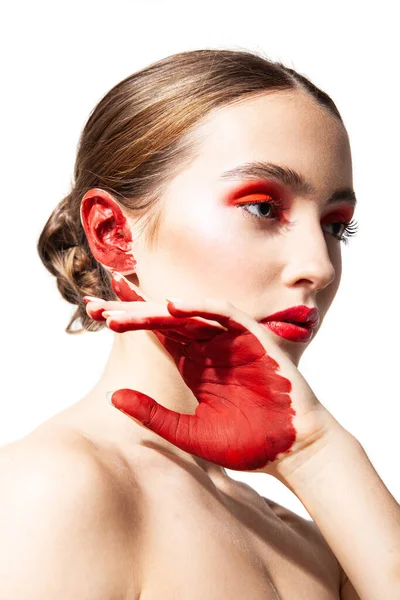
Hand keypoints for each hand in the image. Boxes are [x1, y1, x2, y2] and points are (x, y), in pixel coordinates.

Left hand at [84, 274, 342, 477]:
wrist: (291, 450)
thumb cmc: (246, 444)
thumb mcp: (188, 432)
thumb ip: (153, 415)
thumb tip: (112, 397)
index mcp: (194, 366)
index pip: (156, 335)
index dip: (129, 321)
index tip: (98, 313)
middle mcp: (208, 349)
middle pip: (165, 320)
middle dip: (132, 311)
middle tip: (97, 306)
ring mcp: (230, 341)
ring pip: (189, 315)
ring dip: (156, 310)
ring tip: (123, 311)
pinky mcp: (253, 337)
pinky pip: (225, 314)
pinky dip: (201, 309)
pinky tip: (172, 308)